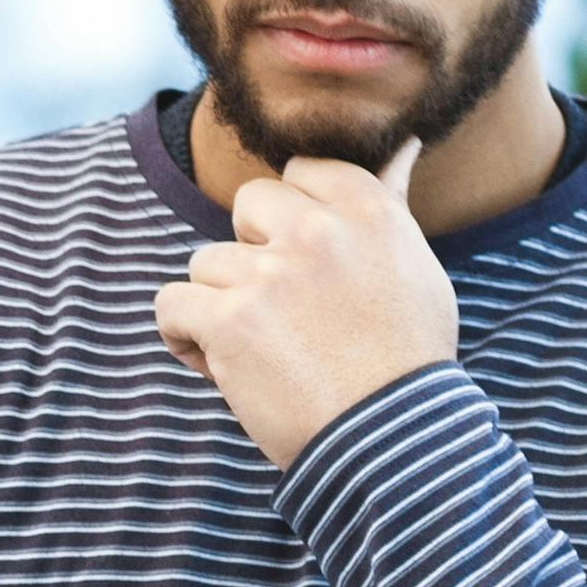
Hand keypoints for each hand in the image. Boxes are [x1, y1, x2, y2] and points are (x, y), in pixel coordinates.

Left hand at [152, 145, 457, 467]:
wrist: (388, 439)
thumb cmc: (404, 358)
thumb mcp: (415, 268)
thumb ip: (391, 206)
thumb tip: (405, 146)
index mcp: (370, 211)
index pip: (301, 172)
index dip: (291, 218)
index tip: (306, 262)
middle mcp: (318, 231)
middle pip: (246, 204)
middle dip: (251, 251)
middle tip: (283, 306)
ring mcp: (269, 273)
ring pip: (205, 262)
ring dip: (219, 304)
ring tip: (259, 349)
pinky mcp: (228, 319)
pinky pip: (170, 304)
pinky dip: (183, 337)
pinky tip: (218, 363)